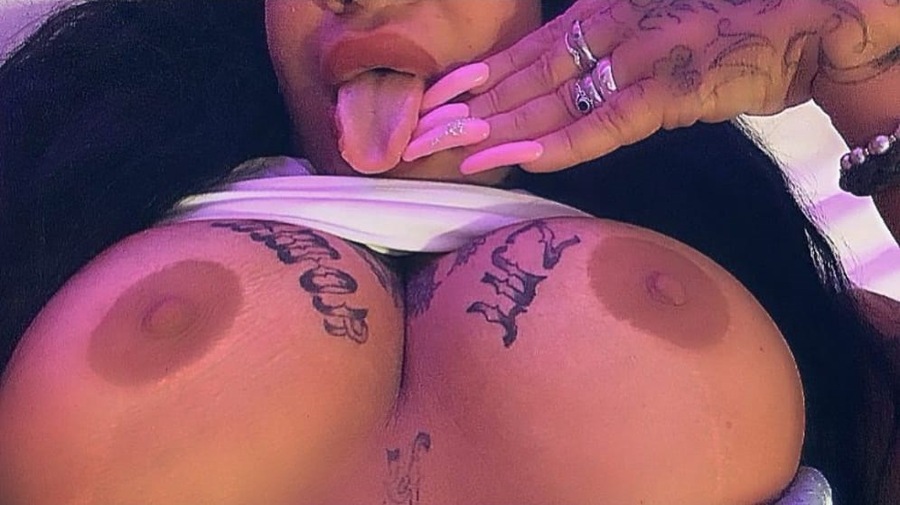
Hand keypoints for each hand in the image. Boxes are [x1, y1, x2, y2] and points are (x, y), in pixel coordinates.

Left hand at [406, 0, 897, 173]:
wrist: (813, 17)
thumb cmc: (735, 27)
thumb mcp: (657, 32)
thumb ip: (611, 61)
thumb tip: (573, 98)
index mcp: (604, 14)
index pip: (525, 54)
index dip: (476, 80)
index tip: (434, 104)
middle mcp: (609, 31)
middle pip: (522, 77)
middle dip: (466, 108)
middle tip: (417, 135)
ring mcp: (637, 59)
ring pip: (549, 99)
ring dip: (494, 127)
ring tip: (445, 151)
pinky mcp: (670, 90)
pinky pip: (604, 122)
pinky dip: (558, 141)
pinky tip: (515, 158)